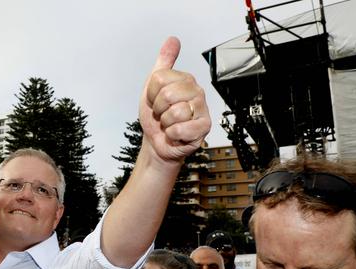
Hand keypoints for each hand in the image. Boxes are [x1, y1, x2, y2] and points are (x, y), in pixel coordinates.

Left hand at [139, 37, 210, 162]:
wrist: (157, 142)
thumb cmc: (156, 116)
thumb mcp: (154, 86)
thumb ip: (164, 62)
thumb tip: (173, 40)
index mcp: (185, 80)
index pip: (159, 79)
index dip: (152, 94)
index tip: (155, 100)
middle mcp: (196, 92)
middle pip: (167, 95)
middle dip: (158, 109)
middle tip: (162, 113)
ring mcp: (202, 110)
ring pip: (175, 112)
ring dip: (165, 123)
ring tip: (169, 123)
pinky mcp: (203, 128)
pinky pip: (180, 129)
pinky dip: (172, 134)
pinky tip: (176, 134)